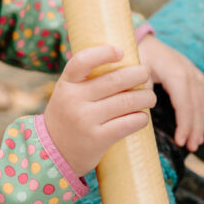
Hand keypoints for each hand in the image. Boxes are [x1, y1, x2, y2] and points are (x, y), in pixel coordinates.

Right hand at [43, 45, 156, 176]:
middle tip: (146, 74)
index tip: (120, 52)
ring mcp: (85, 120)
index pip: (82, 61)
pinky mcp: (98, 139)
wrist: (54, 151)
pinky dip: (141, 118)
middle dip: (138, 75)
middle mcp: (74, 100)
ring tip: (149, 97)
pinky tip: (142, 117)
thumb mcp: (67, 93)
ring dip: (145, 97)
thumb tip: (122, 60)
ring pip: (126, 102)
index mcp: (66, 84)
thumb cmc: (68, 115)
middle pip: (114, 81)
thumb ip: (86, 79)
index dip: (103, 53)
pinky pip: (128, 123)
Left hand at [137, 34, 203, 150]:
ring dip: (201, 120)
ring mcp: (191, 69)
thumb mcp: (135, 69)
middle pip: (196, 105)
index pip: (184, 104)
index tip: (180, 141)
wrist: (140, 37)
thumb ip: (141, 86)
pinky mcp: (190, 69)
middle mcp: (188, 71)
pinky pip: (203, 88)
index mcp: (175, 73)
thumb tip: (147, 106)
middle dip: (195, 127)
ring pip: (201, 99)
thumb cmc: (136, 54)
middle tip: (191, 147)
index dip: (185, 124)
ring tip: (197, 140)